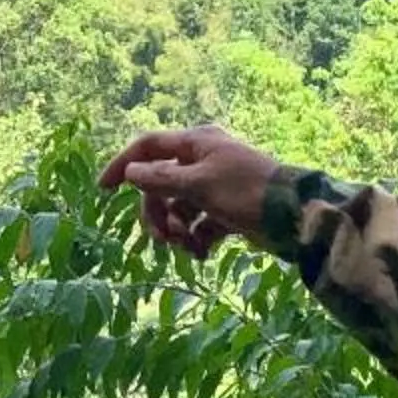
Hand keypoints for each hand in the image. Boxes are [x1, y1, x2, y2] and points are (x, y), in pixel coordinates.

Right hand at [100, 125, 282, 258]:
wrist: (294, 217)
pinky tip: (203, 253)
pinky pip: (197, 224)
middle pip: (159, 185)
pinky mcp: (226, 210)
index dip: (122, 164)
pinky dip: (196, 239)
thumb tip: (131, 172)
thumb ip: (161, 178)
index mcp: (196, 144)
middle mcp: (202, 161)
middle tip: (163, 238)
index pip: (148, 146)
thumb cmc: (246, 191)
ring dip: (176, 230)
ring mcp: (214, 186)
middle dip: (157, 213)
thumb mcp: (199, 184)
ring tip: (188, 247)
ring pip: (177, 207)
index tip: (103, 189)